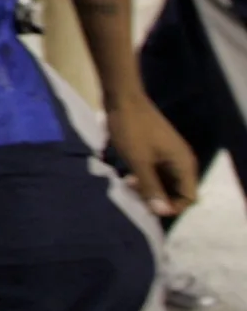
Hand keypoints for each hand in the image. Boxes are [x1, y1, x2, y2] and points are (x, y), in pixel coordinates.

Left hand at [107, 97, 199, 216]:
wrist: (122, 98)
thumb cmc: (131, 129)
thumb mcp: (138, 162)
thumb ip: (151, 187)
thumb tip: (162, 212)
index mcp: (184, 164)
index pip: (188, 197)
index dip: (171, 207)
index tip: (148, 208)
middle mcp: (181, 161)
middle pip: (176, 191)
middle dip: (156, 198)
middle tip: (133, 194)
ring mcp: (169, 155)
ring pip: (164, 182)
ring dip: (148, 188)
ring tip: (127, 184)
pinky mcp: (157, 150)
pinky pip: (156, 172)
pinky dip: (144, 177)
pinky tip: (127, 176)